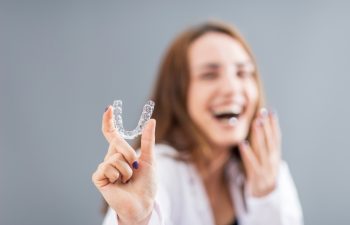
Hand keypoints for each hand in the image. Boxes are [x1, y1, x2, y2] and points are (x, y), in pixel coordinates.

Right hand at [92, 106, 156, 224]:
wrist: (143, 203)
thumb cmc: (146, 184)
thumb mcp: (150, 159)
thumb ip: (148, 140)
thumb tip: (151, 121)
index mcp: (121, 153)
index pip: (112, 134)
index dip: (109, 121)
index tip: (109, 108)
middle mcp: (111, 158)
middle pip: (117, 142)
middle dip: (130, 153)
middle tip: (135, 166)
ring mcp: (104, 168)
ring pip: (114, 157)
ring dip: (127, 169)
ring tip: (127, 180)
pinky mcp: (99, 177)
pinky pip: (107, 167)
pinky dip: (117, 175)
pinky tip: (118, 184)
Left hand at [239, 108, 280, 196]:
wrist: (266, 198)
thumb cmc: (263, 174)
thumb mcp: (266, 159)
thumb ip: (264, 145)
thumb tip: (259, 126)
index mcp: (275, 155)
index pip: (276, 137)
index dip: (274, 124)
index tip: (271, 110)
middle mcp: (272, 161)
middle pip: (270, 141)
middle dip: (267, 126)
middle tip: (262, 112)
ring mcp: (266, 169)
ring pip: (262, 149)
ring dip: (259, 135)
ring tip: (256, 122)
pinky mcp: (257, 176)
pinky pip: (251, 163)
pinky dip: (247, 153)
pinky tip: (242, 143)